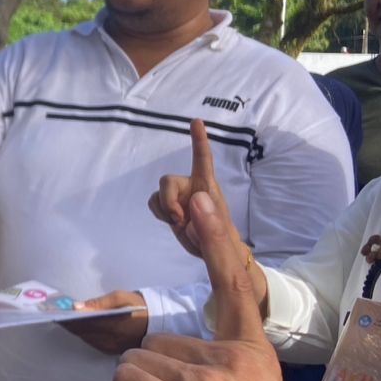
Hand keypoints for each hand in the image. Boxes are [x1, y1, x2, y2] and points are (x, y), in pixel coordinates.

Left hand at [61, 290, 148, 353]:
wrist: (158, 320)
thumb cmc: (138, 306)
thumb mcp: (120, 297)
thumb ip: (98, 303)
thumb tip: (76, 307)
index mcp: (113, 326)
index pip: (84, 325)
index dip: (68, 320)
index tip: (55, 313)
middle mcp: (111, 341)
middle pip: (83, 333)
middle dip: (69, 324)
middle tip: (55, 314)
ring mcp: (112, 348)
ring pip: (86, 339)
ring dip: (75, 330)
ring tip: (64, 319)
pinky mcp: (113, 351)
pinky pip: (93, 343)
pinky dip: (84, 334)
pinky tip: (78, 326)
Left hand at [110, 188, 321, 380]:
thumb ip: (223, 379)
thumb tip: (184, 380)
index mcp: (254, 353)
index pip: (232, 286)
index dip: (214, 242)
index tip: (201, 200)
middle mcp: (231, 356)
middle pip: (159, 342)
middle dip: (154, 380)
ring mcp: (206, 378)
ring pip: (137, 364)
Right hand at [147, 119, 233, 258]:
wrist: (217, 258)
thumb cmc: (227, 251)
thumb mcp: (223, 247)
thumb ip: (213, 229)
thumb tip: (196, 197)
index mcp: (209, 191)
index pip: (203, 161)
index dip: (199, 141)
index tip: (196, 121)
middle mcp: (193, 189)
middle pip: (168, 180)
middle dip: (167, 200)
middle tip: (178, 220)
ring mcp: (181, 199)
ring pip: (158, 192)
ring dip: (163, 209)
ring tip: (179, 224)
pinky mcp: (172, 209)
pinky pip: (154, 202)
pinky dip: (159, 212)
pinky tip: (172, 223)